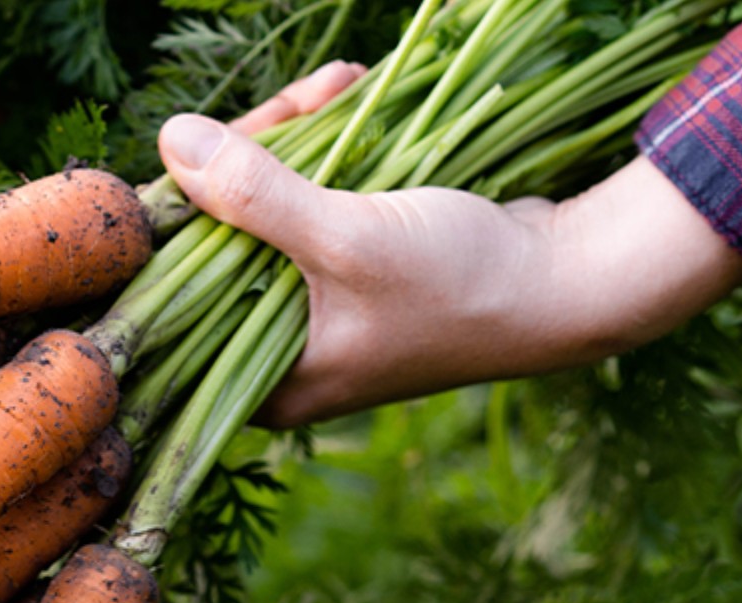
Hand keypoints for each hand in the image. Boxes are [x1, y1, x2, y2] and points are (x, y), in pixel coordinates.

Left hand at [160, 66, 741, 427]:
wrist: (570, 281)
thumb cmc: (463, 285)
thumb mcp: (349, 237)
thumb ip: (255, 194)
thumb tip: (172, 139)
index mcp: (267, 379)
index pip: (184, 295)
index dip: (179, 216)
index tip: (194, 144)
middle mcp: (283, 352)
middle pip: (223, 240)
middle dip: (252, 157)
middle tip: (297, 103)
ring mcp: (319, 307)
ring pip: (270, 209)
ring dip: (297, 139)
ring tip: (336, 84)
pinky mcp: (353, 265)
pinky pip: (315, 198)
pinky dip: (330, 148)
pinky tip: (349, 92)